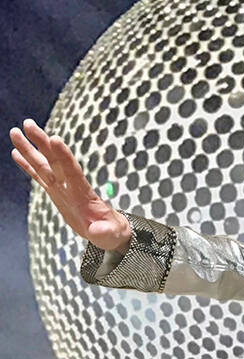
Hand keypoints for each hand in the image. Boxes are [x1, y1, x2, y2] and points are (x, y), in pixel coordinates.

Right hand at [10, 118, 130, 252]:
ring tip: (16, 132)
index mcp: (84, 194)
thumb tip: (98, 231)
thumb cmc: (112, 232)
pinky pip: (39, 177)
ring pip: (43, 165)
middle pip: (54, 161)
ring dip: (30, 149)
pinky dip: (28, 166)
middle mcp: (72, 187)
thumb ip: (104, 232)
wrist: (108, 231)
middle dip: (42, 143)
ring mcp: (62, 188)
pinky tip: (16, 153)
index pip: (73, 171)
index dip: (64, 156)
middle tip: (29, 124)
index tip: (55, 139)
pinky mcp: (56, 193)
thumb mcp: (111, 234)